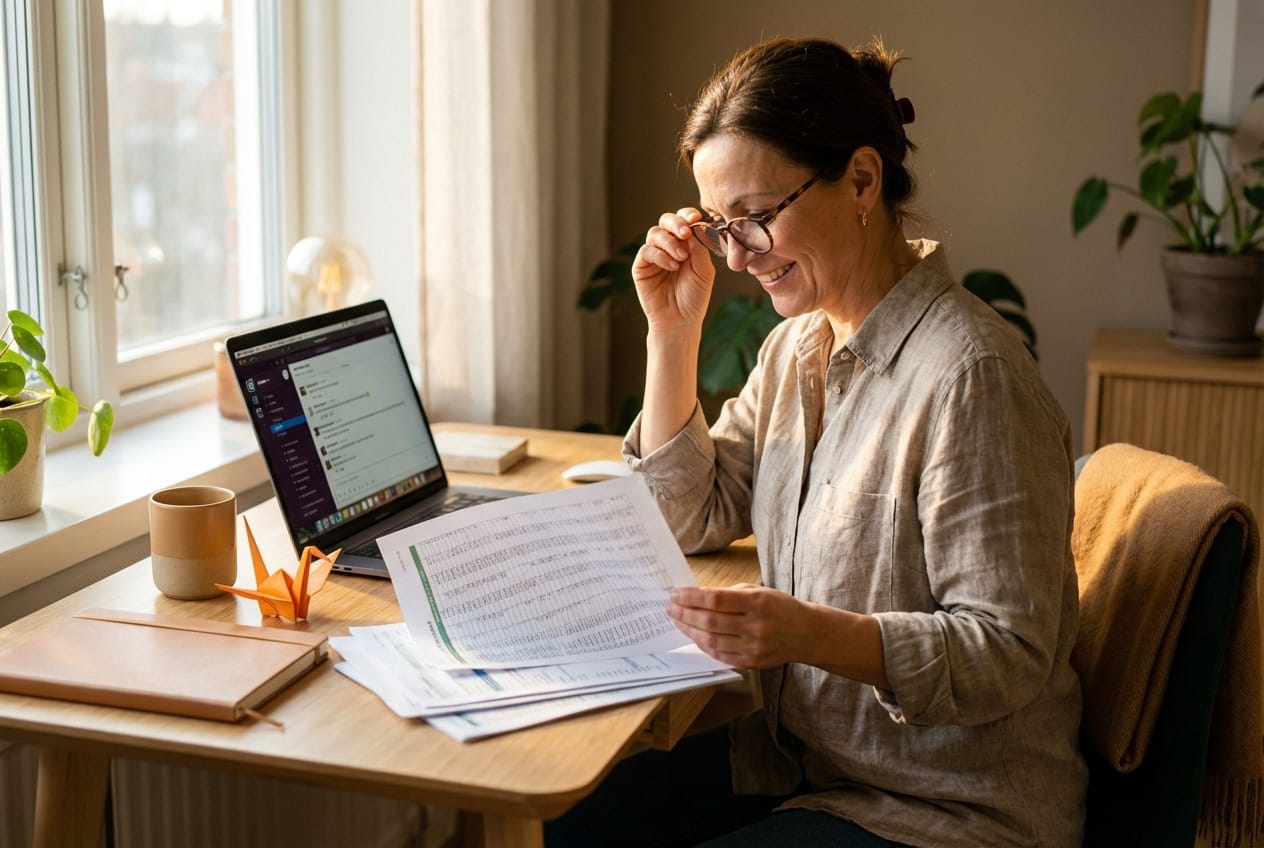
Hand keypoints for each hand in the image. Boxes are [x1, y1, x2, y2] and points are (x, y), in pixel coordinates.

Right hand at [632, 208, 715, 334]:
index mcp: (685, 244)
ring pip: (655, 233)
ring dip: (669, 242)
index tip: (696, 218)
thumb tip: (695, 227)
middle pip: (666, 221)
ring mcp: (654, 256)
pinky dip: (660, 255)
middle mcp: (668, 246)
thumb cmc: (694, 298)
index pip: (684, 221)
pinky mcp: (641, 267)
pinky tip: (672, 266)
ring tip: (681, 258)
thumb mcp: (704, 272)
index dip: (688, 215)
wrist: (680, 321)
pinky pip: (646, 251)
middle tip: (685, 233)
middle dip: (676, 223)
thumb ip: (701, 249)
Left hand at [667, 583, 807, 669]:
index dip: (691, 597)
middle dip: (685, 614)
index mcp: (757, 603)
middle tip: (671, 607)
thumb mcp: (758, 591)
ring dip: (690, 630)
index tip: (675, 593)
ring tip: (678, 621)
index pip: (715, 599)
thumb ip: (729, 595)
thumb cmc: (779, 607)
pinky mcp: (752, 662)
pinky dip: (704, 645)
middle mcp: (756, 626)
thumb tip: (696, 597)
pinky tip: (694, 636)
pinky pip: (720, 655)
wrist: (806, 633)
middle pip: (710, 621)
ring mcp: (753, 647)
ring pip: (711, 641)